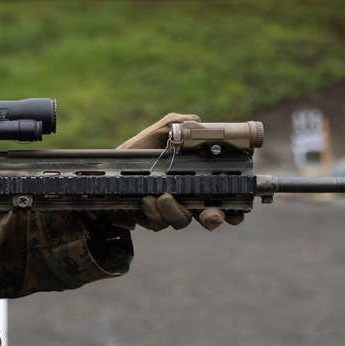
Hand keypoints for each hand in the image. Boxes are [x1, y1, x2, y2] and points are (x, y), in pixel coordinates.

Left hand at [120, 112, 243, 230]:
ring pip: (183, 221)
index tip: (235, 209)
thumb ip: (179, 124)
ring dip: (174, 211)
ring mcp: (171, 209)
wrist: (108, 168)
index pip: (224, 195)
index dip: (234, 206)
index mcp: (198, 177)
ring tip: (161, 196)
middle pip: (211, 217)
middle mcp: (188, 196)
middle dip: (213, 218)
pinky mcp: (152, 218)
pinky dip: (154, 212)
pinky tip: (146, 199)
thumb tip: (197, 122)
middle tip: (208, 214)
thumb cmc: (139, 148)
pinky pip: (160, 223)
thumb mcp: (161, 130)